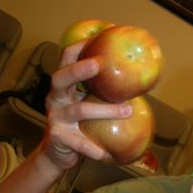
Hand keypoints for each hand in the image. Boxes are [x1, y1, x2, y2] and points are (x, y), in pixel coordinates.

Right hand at [41, 40, 131, 172]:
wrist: (58, 155)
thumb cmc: (80, 127)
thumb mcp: (88, 106)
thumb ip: (103, 95)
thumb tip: (137, 85)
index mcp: (65, 86)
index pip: (67, 59)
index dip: (80, 47)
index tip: (99, 37)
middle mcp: (57, 97)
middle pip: (62, 77)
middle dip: (80, 69)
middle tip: (99, 64)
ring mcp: (55, 117)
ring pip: (80, 110)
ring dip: (105, 110)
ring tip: (128, 112)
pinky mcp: (58, 136)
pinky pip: (79, 142)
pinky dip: (94, 149)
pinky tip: (107, 154)